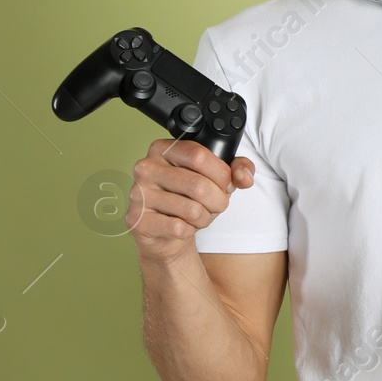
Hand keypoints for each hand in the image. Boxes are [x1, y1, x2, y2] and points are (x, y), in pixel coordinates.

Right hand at [128, 138, 254, 262]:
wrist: (166, 231)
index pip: (198, 155)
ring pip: (191, 209)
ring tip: (199, 215)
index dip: (221, 174)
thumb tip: (244, 177)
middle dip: (218, 200)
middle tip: (216, 204)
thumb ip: (238, 169)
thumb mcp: (217, 178)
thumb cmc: (190, 198)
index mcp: (163, 149)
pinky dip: (190, 230)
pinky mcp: (137, 220)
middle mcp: (146, 168)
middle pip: (198, 185)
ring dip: (205, 217)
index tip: (226, 183)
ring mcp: (138, 194)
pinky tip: (183, 226)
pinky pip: (178, 227)